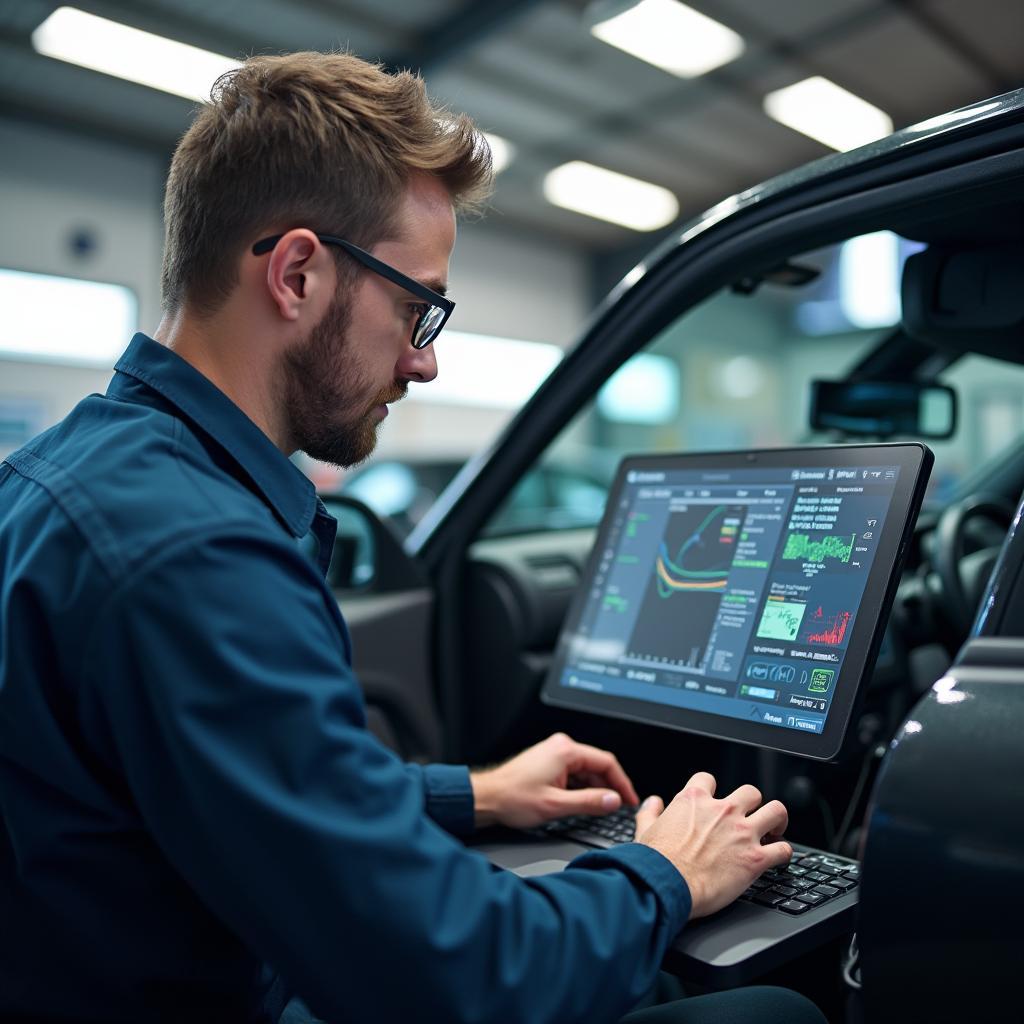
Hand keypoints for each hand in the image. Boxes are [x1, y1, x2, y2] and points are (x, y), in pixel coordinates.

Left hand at [471, 732, 639, 828]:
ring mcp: (553, 754)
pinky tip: (583, 802)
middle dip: (610, 786)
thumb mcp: (556, 805)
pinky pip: (573, 772)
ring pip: (585, 770)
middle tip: (620, 807)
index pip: (607, 762)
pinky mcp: (548, 762)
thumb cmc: (513, 798)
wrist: (487, 798)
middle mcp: (560, 747)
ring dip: (595, 788)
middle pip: (597, 765)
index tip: (630, 799)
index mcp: (565, 751)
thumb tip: (613, 801)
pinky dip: (582, 787)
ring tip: (602, 808)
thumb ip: (589, 802)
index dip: (622, 783)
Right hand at [634, 771, 790, 918]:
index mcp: (693, 801)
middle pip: (750, 791)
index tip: (712, 801)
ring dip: (777, 820)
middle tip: (750, 816)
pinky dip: (784, 853)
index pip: (708, 779)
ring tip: (775, 829)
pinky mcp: (755, 858)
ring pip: (776, 811)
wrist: (667, 885)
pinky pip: (784, 849)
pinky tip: (779, 858)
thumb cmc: (655, 861)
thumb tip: (652, 803)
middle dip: (752, 803)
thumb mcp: (645, 830)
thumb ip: (650, 813)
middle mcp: (722, 811)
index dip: (711, 789)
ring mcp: (742, 833)